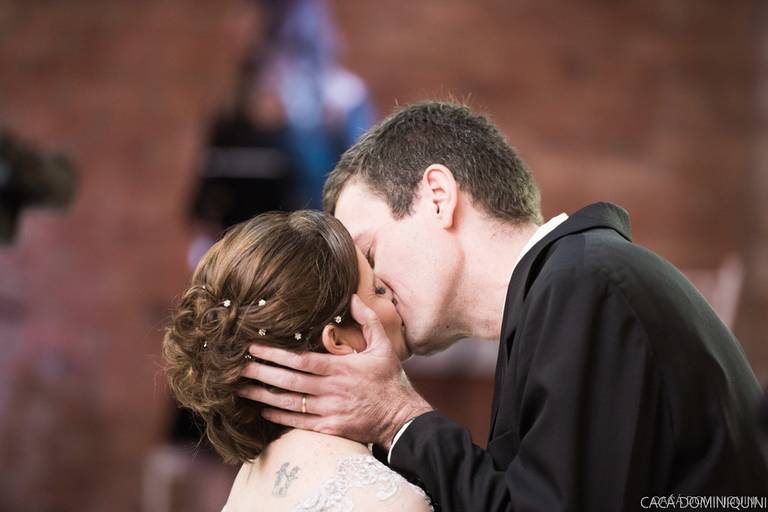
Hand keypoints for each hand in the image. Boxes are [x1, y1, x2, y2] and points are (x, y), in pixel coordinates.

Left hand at [238, 294, 432, 447]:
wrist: (401, 418)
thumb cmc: (390, 380)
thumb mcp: (384, 346)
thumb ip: (368, 320)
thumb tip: (352, 296)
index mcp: (341, 368)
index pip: (302, 360)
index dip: (276, 354)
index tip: (255, 347)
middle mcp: (331, 389)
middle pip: (290, 381)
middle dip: (262, 372)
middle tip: (238, 366)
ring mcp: (329, 410)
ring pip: (290, 402)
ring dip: (263, 395)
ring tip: (241, 388)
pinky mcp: (330, 428)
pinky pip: (299, 423)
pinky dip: (279, 417)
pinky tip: (263, 411)